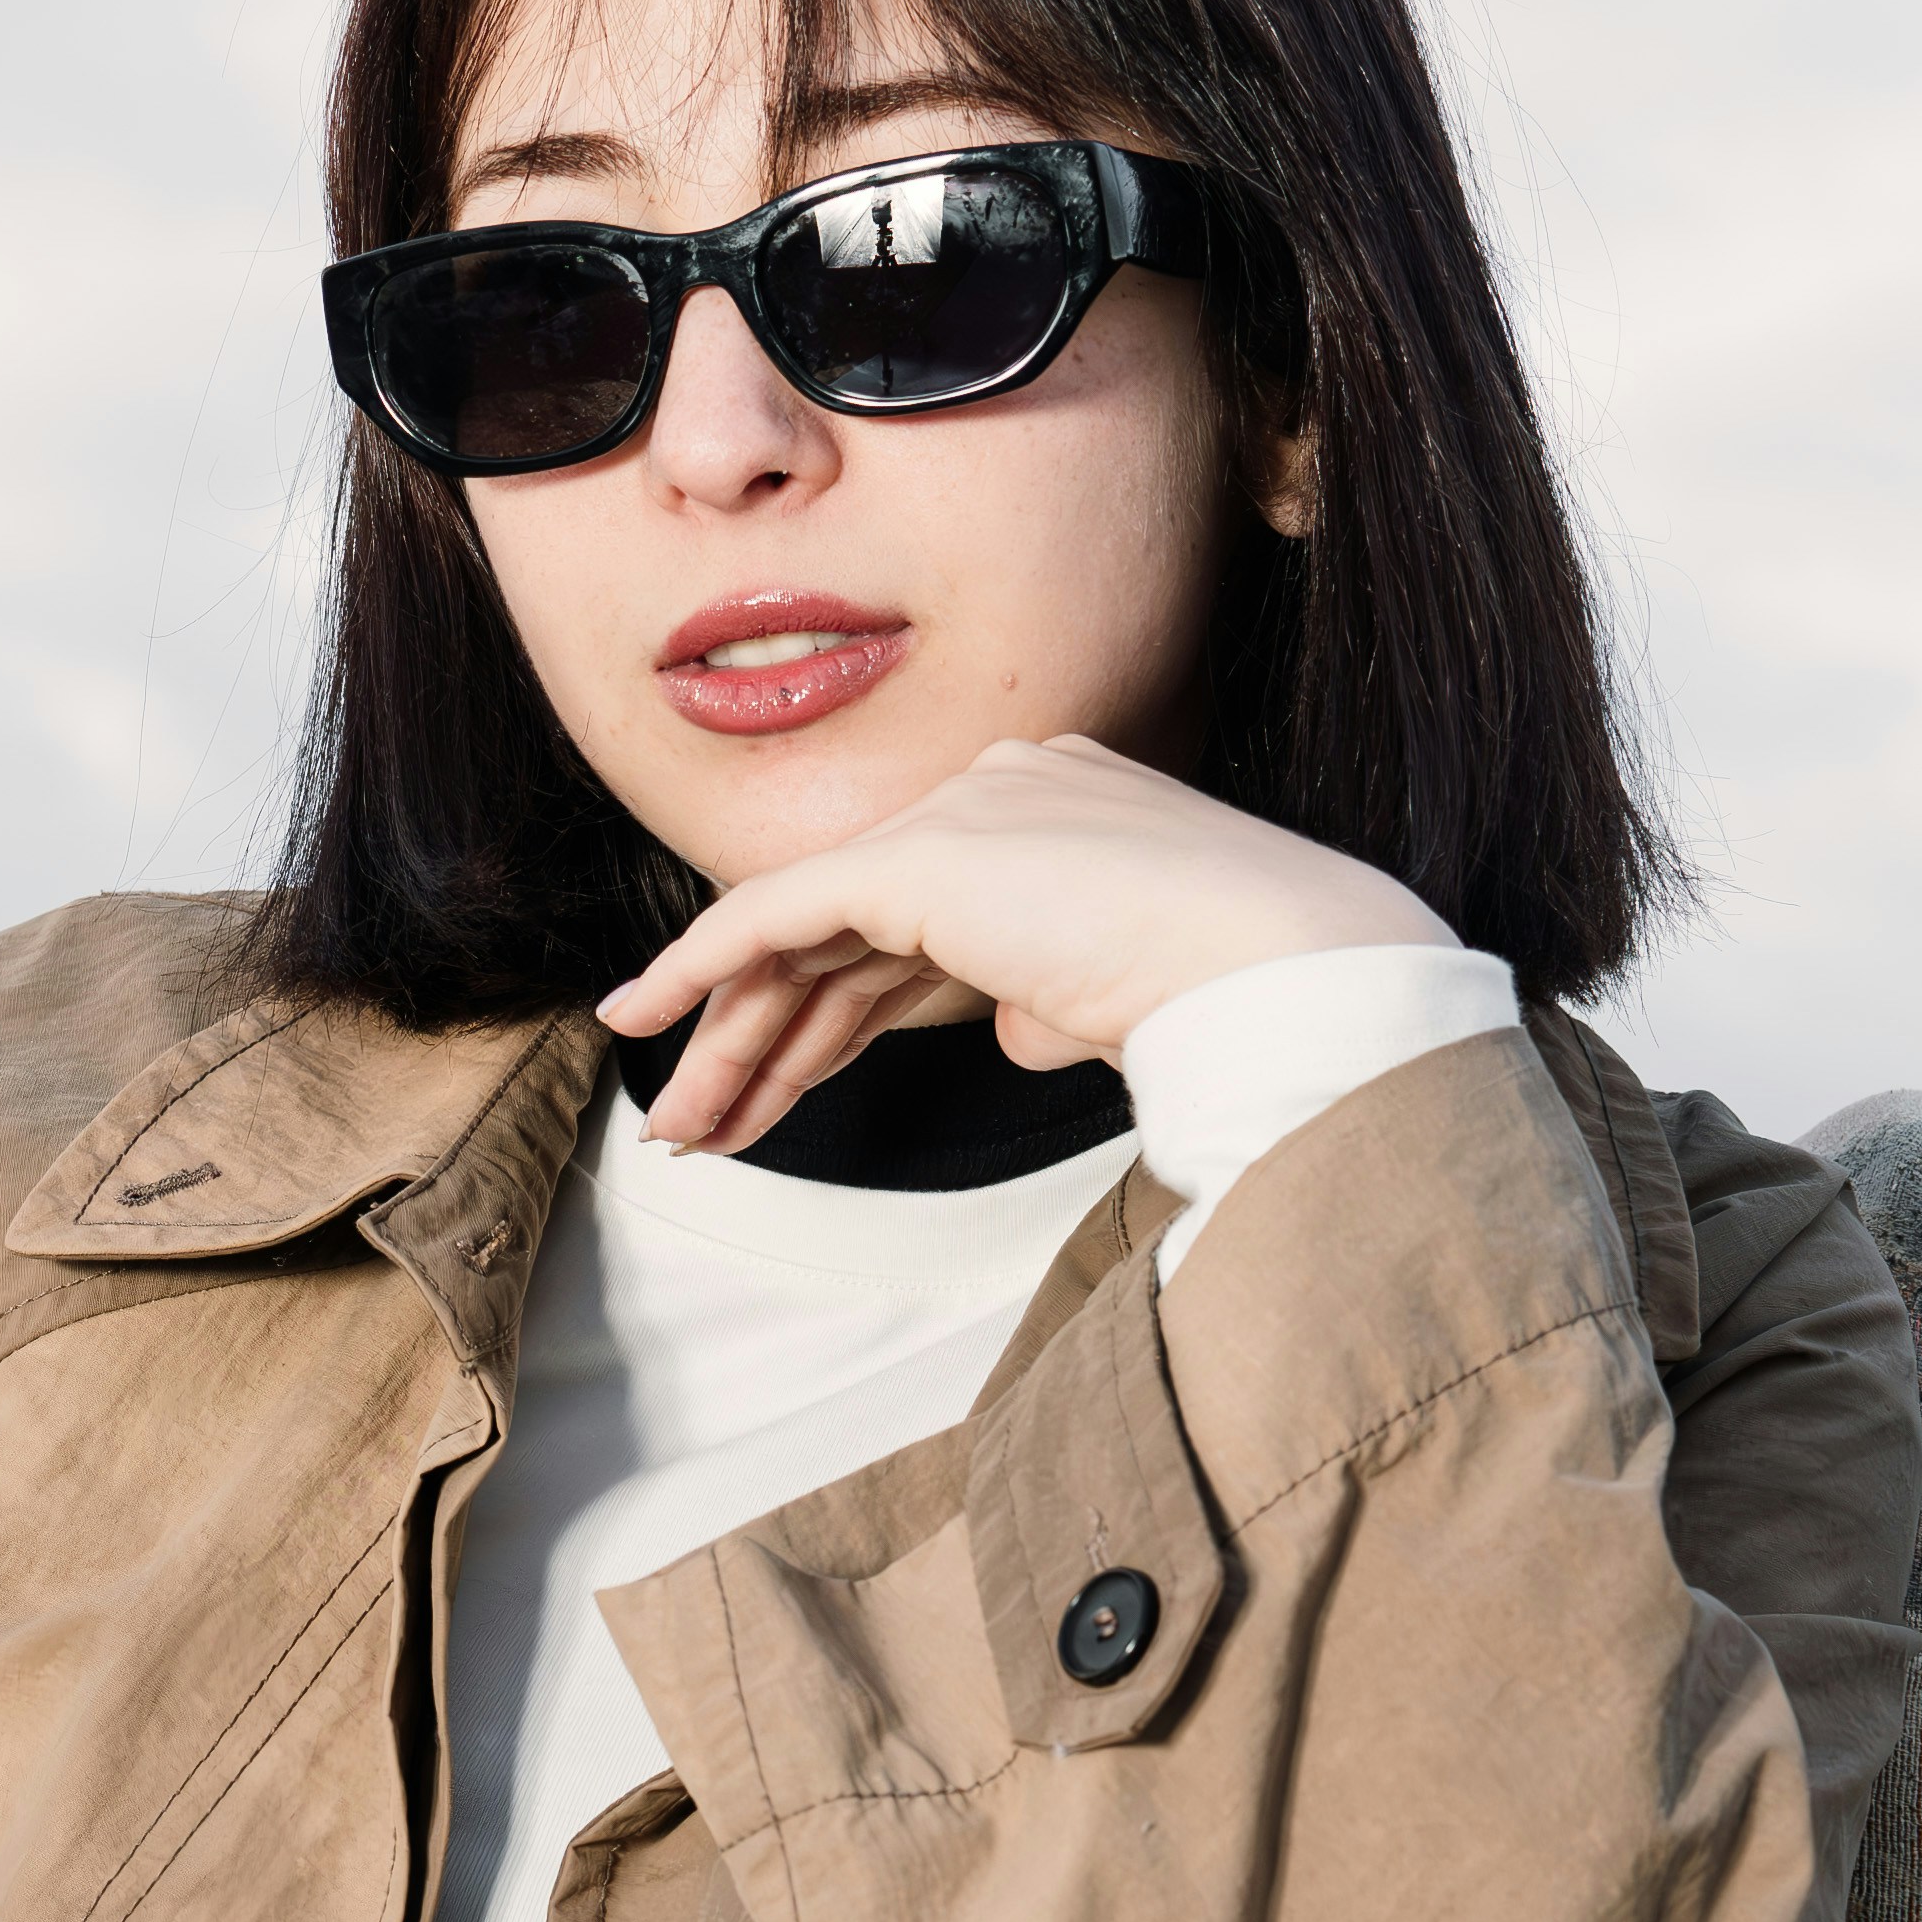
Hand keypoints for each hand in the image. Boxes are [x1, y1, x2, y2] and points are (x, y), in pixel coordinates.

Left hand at [593, 737, 1441, 1157]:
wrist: (1275, 964)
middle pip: (842, 934)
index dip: (829, 1016)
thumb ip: (1048, 998)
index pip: (904, 926)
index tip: (776, 1093)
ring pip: (801, 936)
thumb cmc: (1226, 995)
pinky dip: (701, 965)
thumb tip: (1016, 1030)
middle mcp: (992, 794)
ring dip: (732, 1040)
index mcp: (1044, 818)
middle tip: (702, 1125)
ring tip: (681, 1127)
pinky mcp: (917, 856)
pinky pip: (773, 911)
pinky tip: (646, 1016)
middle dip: (765, 1039)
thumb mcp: (1115, 999)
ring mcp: (956, 813)